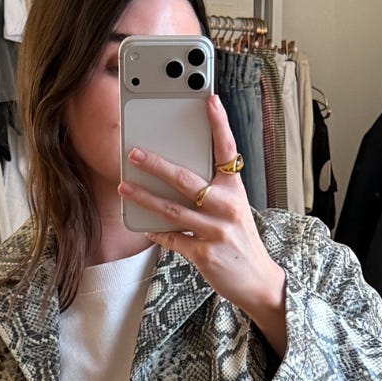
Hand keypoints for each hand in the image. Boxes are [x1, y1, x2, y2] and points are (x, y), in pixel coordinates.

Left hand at [121, 93, 286, 351]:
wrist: (258, 281)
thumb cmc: (241, 240)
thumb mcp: (235, 210)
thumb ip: (214, 192)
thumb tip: (178, 175)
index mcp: (236, 191)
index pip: (227, 150)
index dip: (219, 124)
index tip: (209, 99)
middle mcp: (227, 207)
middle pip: (186, 180)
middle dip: (156, 165)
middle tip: (133, 153)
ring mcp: (215, 231)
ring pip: (172, 209)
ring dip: (144, 198)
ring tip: (123, 188)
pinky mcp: (204, 253)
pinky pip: (172, 239)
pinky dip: (157, 232)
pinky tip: (144, 226)